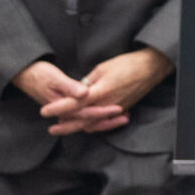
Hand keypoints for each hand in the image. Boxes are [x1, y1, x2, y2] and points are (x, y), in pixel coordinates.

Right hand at [14, 59, 114, 136]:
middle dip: (107, 121)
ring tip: (124, 117)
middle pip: (89, 121)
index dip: (102, 111)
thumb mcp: (53, 78)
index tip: (119, 109)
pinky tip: (112, 112)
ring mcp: (66, 112)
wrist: (25, 75)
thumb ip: (69, 86)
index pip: (85, 112)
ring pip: (88, 121)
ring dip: (105, 121)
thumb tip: (84, 93)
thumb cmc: (39, 75)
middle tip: (126, 118)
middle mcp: (64, 112)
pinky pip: (85, 116)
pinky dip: (99, 116)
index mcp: (62, 105)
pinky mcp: (68, 108)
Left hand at [45, 49, 170, 135]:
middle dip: (65, 126)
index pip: (74, 103)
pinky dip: (94, 125)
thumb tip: (78, 91)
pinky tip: (86, 125)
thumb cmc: (127, 64)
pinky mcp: (123, 109)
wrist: (150, 68)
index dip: (58, 108)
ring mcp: (116, 108)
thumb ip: (87, 82)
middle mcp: (108, 104)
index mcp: (100, 91)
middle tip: (52, 129)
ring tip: (66, 127)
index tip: (44, 112)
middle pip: (82, 120)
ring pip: (93, 124)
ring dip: (78, 127)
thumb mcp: (102, 68)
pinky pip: (104, 122)